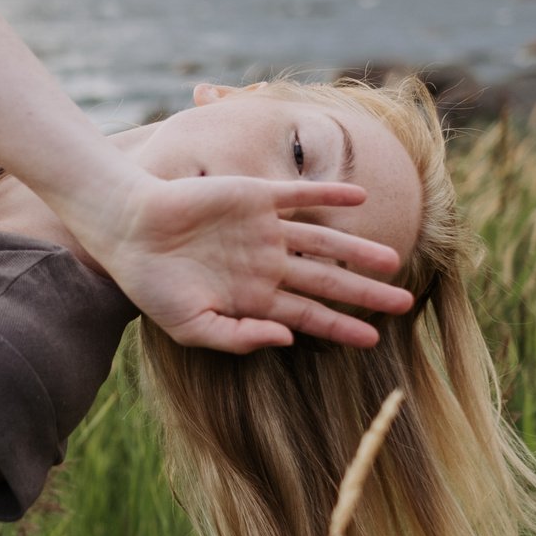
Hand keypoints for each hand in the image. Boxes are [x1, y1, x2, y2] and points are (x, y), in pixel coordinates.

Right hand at [79, 173, 413, 352]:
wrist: (128, 230)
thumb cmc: (152, 285)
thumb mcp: (192, 327)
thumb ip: (239, 338)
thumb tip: (288, 339)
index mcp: (254, 298)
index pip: (309, 316)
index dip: (341, 328)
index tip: (374, 340)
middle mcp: (267, 264)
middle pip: (327, 281)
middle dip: (366, 294)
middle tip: (406, 304)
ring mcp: (264, 230)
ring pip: (323, 241)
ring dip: (357, 250)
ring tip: (394, 261)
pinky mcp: (256, 196)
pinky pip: (301, 195)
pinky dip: (330, 195)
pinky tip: (360, 200)